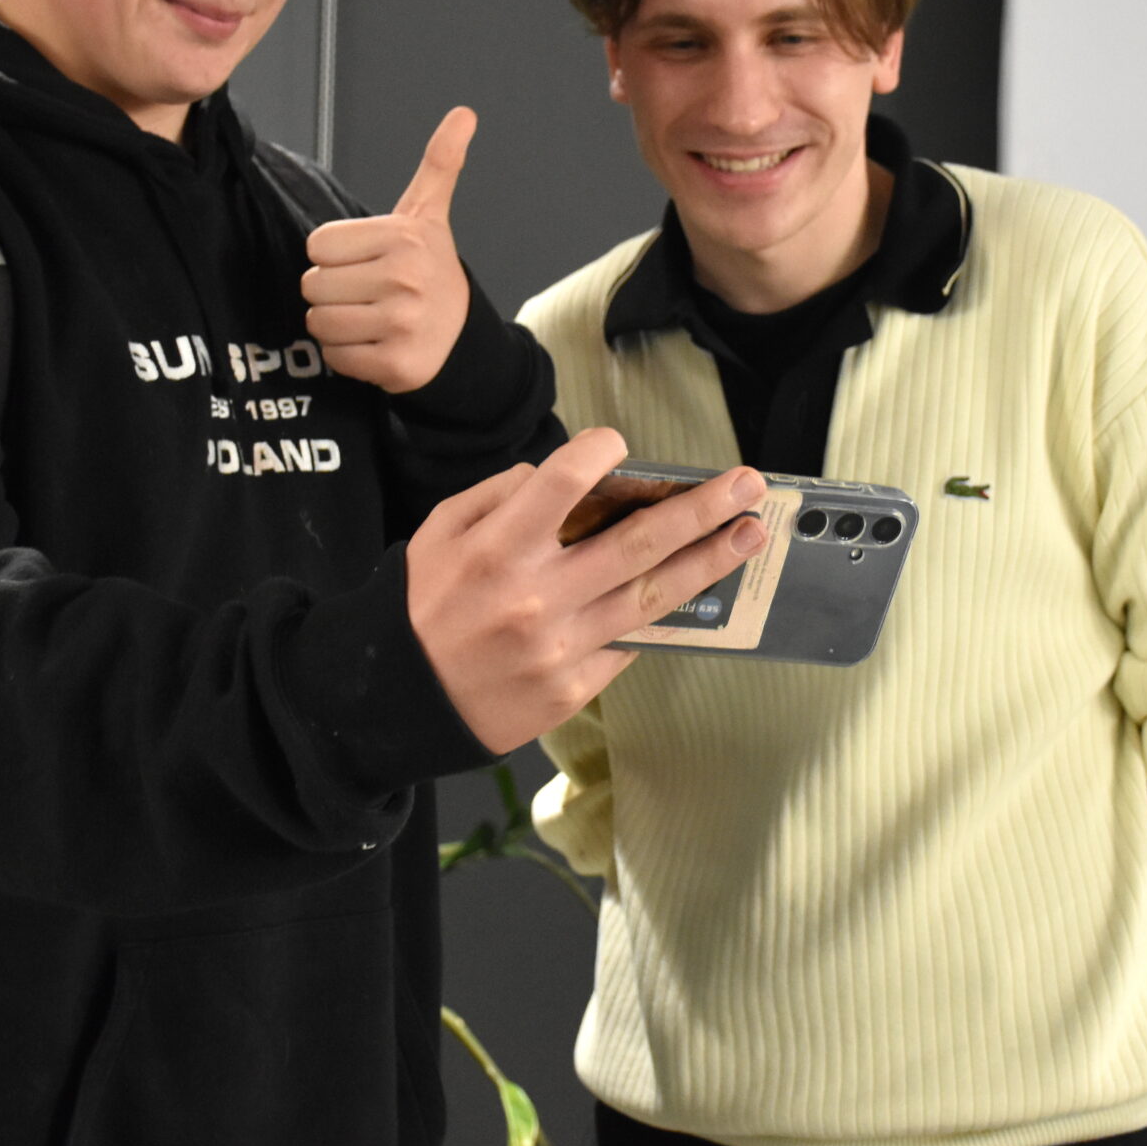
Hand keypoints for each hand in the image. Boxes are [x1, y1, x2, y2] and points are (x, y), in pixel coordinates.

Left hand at [301, 106, 475, 392]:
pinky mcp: (395, 365)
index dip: (334, 257)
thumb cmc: (430, 272)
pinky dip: (347, 356)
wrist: (462, 338)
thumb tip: (464, 113)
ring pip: (319, 322)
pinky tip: (375, 345)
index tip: (367, 262)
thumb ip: (439, 164)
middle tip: (368, 294)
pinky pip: (335, 357)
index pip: (317, 246)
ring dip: (336, 325)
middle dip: (333, 292)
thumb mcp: (429, 216)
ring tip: (368, 319)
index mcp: (404, 238)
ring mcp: (401, 324)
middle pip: (313, 286)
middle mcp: (405, 280)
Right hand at [406, 428, 767, 752]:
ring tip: (749, 534)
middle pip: (636, 542)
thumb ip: (500, 497)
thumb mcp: (440, 534)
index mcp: (497, 548)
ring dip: (709, 561)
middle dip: (700, 509)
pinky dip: (659, 615)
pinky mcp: (573, 687)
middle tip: (748, 484)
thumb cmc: (420, 607)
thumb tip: (558, 476)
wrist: (397, 703)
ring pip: (652, 596)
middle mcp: (536, 596)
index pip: (563, 484)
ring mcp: (561, 647)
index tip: (620, 442)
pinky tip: (694, 591)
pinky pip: (628, 643)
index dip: (598, 452)